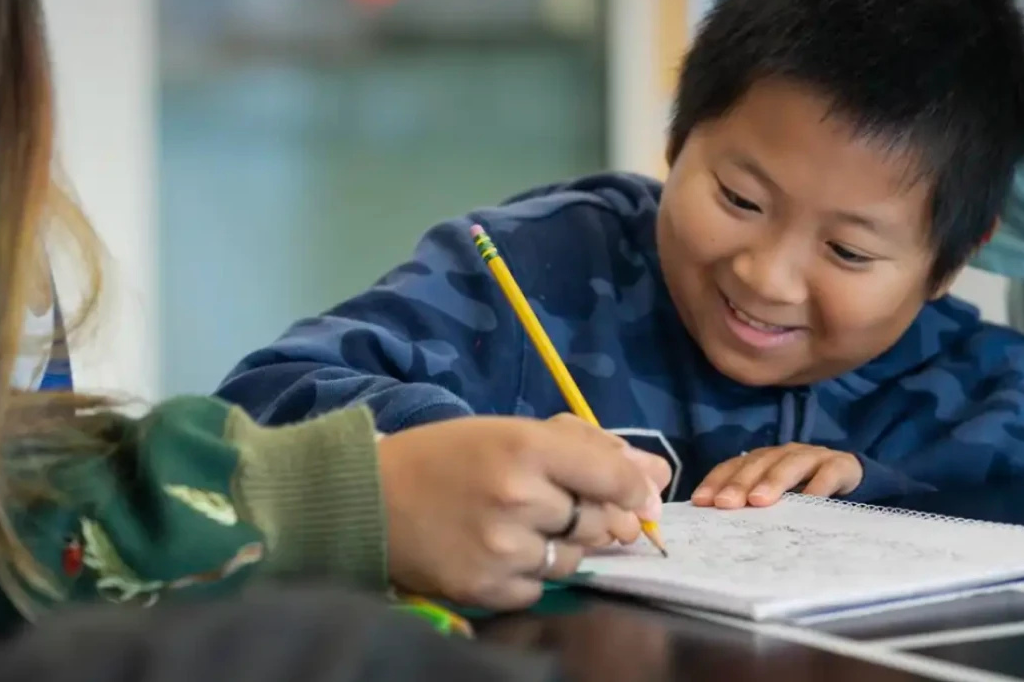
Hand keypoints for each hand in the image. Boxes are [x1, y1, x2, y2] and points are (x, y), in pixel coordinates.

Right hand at [376, 415, 663, 609]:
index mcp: (525, 447)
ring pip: (576, 560)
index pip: (614, 475)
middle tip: (570, 511)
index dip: (635, 489)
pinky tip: (502, 551)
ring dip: (564, 547)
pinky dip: (533, 574)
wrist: (369, 500)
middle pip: (601, 522)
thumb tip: (655, 473)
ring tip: (525, 528)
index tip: (639, 497)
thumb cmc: (445, 457)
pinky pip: (542, 588)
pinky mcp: (488, 588)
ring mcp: (504, 548)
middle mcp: (520, 498)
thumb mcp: (509, 433)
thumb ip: (584, 447)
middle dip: (599, 519)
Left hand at [689, 444, 862, 508]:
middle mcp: (783, 453)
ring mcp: (812, 456)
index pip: (733, 466)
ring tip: (759, 501)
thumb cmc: (804, 492)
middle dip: (740, 483)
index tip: (701, 502)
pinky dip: (818, 486)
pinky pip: (827, 474)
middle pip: (758, 463)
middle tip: (726, 503)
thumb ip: (752, 505)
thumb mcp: (777, 498)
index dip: (716, 481)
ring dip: (773, 481)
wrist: (849, 476)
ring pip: (789, 464)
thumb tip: (716, 528)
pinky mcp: (839, 465)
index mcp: (763, 460)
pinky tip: (809, 501)